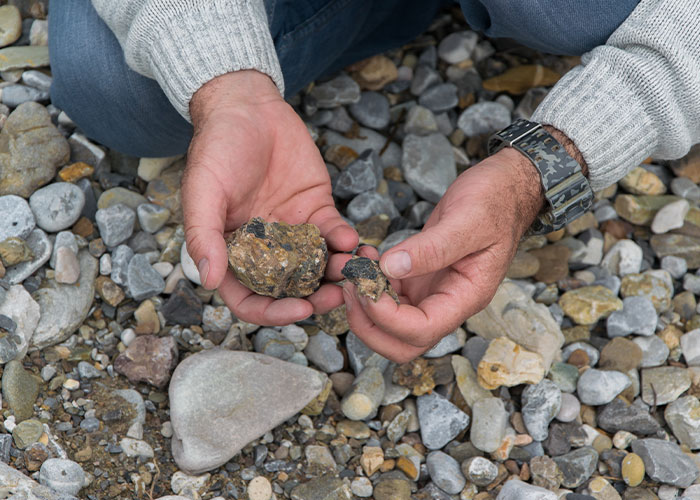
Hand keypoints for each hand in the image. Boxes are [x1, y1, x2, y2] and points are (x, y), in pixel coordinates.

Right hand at [183, 70, 357, 324]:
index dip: (274, 312)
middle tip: (338, 295)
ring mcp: (293, 231)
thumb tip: (209, 280)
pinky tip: (354, 242)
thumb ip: (204, 235)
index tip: (301, 310)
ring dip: (337, 274)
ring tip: (354, 271)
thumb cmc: (217, 148)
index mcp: (233, 252)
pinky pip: (334, 235)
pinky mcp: (316, 210)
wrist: (248, 107)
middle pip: (291, 289)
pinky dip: (346, 242)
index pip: (250, 298)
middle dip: (316, 298)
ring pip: (318, 266)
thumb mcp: (203, 191)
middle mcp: (264, 249)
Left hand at [335, 147, 546, 362]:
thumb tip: (391, 267)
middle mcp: (447, 303)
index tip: (366, 283)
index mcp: (466, 297)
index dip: (387, 317)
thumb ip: (431, 247)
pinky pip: (388, 296)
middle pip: (402, 344)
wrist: (504, 187)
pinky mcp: (418, 278)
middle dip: (369, 324)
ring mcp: (431, 293)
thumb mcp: (467, 220)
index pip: (421, 331)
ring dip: (364, 304)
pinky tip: (364, 258)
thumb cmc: (495, 201)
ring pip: (390, 325)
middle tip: (353, 285)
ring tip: (354, 267)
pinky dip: (370, 284)